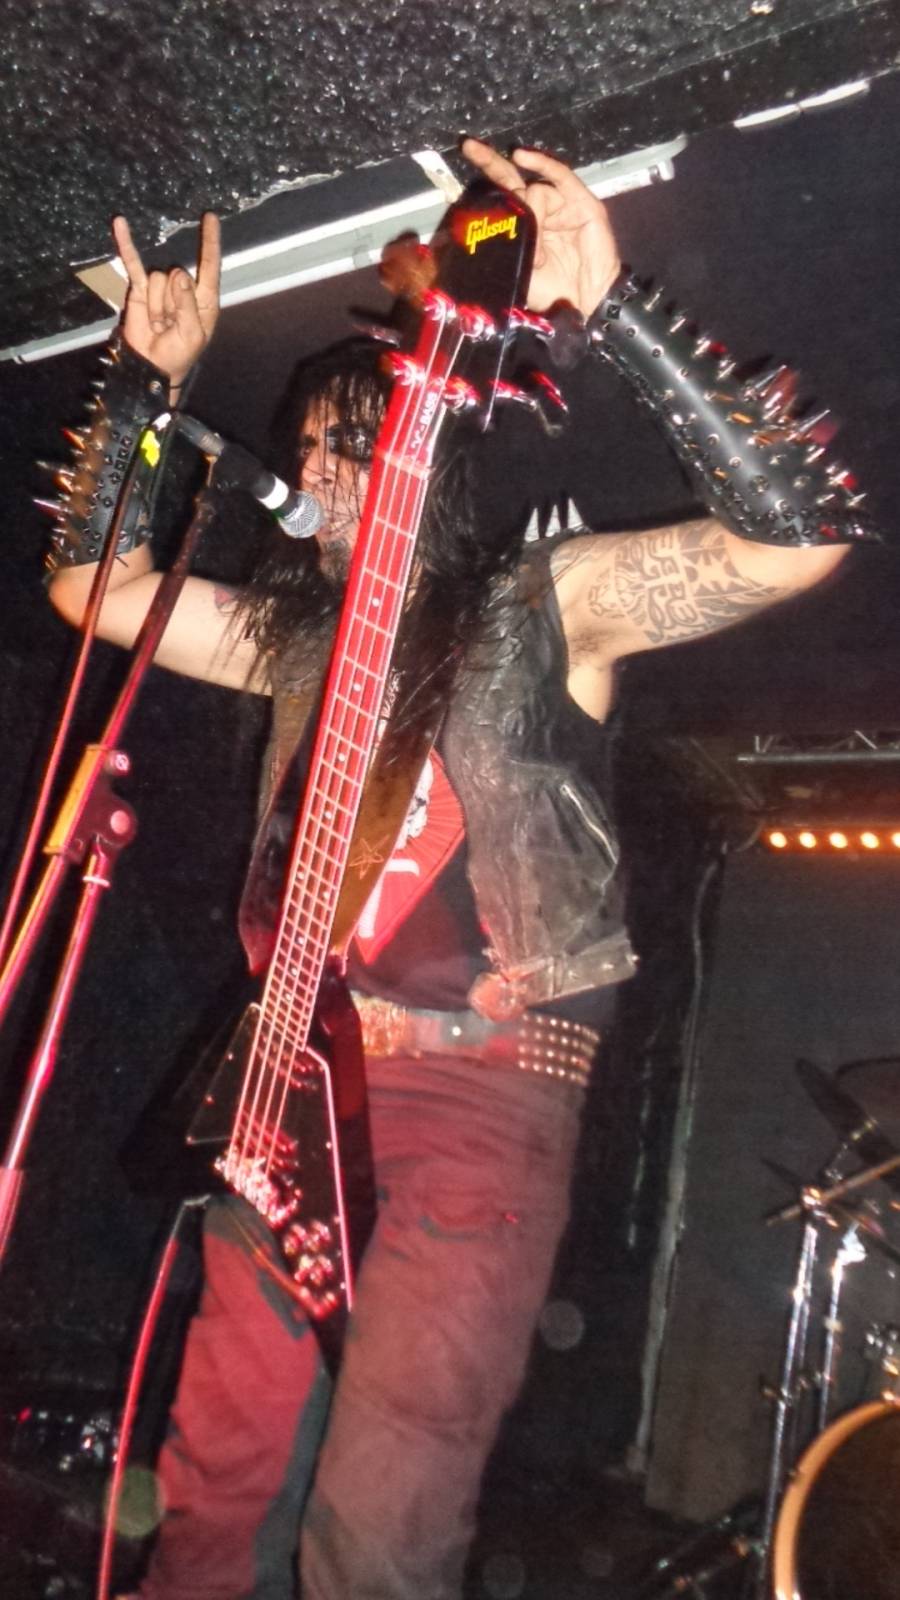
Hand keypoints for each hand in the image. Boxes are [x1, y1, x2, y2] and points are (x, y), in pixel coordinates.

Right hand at [111, 212, 220, 388]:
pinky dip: (126, 245)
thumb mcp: (191, 335)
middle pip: (178, 275)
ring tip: (157, 323)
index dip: (210, 242)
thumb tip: (179, 275)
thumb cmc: (178, 354)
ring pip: (158, 278)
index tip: (211, 217)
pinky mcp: (140, 287)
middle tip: (169, 325)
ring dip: (155, 305)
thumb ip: (188, 305)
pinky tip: (121, 225)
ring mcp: (162, 286)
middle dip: (171, 302)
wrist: (150, 366)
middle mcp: (184, 288)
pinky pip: (133, 264)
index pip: (210, 265)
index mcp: (204, 299)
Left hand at [461, 138, 620, 317]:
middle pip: (512, 178)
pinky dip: (542, 164)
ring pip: (536, 190)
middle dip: (490, 162)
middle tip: (470, 148)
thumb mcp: (516, 264)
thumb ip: (504, 241)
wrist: (583, 301)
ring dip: (533, 217)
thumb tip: (485, 222)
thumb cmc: (551, 289)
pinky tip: (523, 158)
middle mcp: (541, 210)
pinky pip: (560, 176)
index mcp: (524, 225)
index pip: (502, 196)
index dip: (485, 180)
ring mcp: (561, 205)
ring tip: (539, 252)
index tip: (464, 163)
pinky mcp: (581, 203)